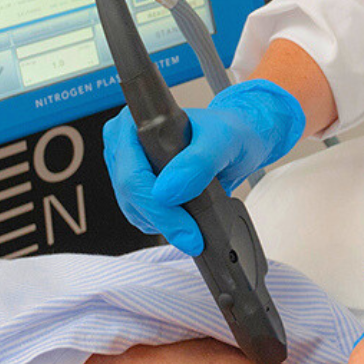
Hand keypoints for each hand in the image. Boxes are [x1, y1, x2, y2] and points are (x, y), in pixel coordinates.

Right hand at [103, 79, 305, 254]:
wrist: (239, 143)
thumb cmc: (230, 134)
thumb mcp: (223, 141)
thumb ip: (197, 163)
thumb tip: (165, 193)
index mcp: (134, 124)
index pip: (132, 172)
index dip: (154, 203)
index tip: (186, 228)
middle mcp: (124, 144)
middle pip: (130, 195)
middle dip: (164, 221)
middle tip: (195, 238)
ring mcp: (129, 168)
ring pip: (134, 210)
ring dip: (164, 224)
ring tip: (195, 223)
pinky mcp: (139, 187)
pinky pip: (142, 216)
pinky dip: (164, 225)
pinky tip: (185, 220)